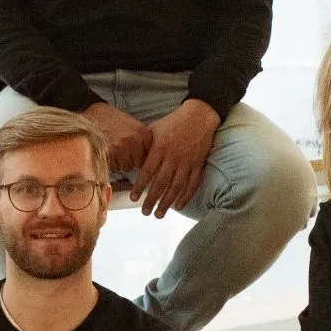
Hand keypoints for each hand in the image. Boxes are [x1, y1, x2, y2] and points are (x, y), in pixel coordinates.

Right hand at [83, 101, 151, 176]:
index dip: (141, 156)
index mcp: (143, 134)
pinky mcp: (108, 154)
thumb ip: (143, 141)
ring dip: (120, 163)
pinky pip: (114, 168)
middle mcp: (134, 141)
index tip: (135, 152)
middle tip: (122, 150)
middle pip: (138, 164)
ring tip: (114, 150)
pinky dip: (110, 163)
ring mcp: (120, 148)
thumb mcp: (134, 126)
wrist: (94, 113)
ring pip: (126, 167)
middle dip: (131, 160)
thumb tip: (149, 159)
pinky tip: (108, 152)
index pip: (149, 156)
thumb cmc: (114, 120)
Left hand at [134, 99, 220, 216]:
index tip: (134, 198)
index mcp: (160, 148)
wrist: (199, 115)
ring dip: (167, 203)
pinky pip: (193, 184)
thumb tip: (131, 157)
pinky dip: (186, 196)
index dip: (140, 187)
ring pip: (176, 187)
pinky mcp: (198, 164)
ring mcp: (187, 162)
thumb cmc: (174, 122)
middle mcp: (173, 157)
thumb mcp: (155, 129)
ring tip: (159, 214)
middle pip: (161, 183)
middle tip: (145, 213)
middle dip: (152, 200)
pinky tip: (178, 206)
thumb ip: (144, 145)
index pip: (147, 172)